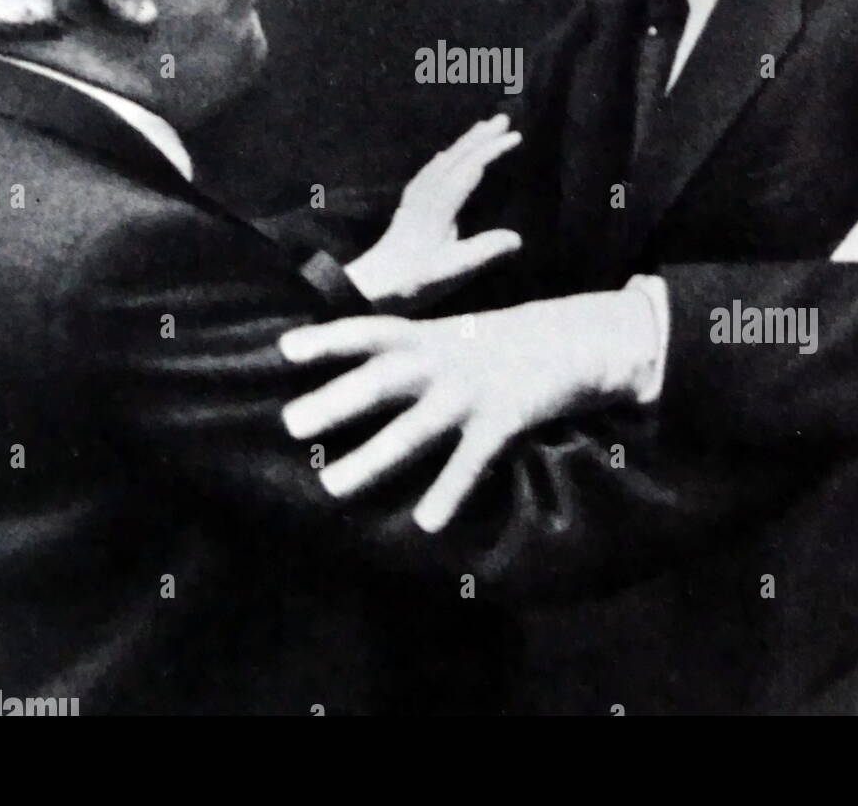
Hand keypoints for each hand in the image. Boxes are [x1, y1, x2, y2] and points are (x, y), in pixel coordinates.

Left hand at [280, 289, 659, 531]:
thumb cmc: (496, 346)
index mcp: (428, 337)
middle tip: (290, 423)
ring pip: (413, 431)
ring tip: (332, 487)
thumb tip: (352, 380)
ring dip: (371, 460)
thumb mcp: (450, 338)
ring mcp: (471, 391)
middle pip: (381, 381)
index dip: (328, 339)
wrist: (574, 340)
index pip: (370, 332)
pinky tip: (427, 523)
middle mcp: (443, 361)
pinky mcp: (504, 419)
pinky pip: (470, 462)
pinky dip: (449, 492)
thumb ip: (408, 355)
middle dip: (336, 402)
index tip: (283, 349)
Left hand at [343, 114, 522, 306]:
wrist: (372, 286)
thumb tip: (517, 238)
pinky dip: (444, 157)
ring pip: (443, 160)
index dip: (493, 150)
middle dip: (480, 136)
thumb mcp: (452, 270)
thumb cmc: (414, 280)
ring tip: (481, 128)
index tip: (516, 136)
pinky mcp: (409, 206)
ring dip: (464, 142)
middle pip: (456, 157)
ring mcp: (416, 198)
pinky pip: (430, 170)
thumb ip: (484, 252)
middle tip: (503, 118)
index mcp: (440, 206)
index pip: (470, 169)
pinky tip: (444, 156)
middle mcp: (427, 194)